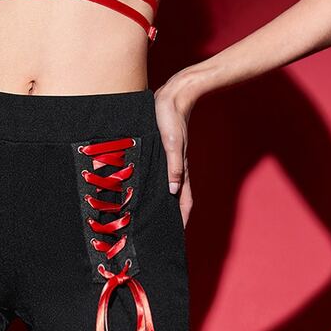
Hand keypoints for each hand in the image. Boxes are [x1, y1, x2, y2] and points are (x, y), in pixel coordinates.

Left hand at [153, 74, 198, 228]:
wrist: (175, 93)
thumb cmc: (173, 117)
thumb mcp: (172, 143)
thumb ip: (173, 167)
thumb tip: (173, 191)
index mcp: (180, 170)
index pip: (184, 202)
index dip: (181, 220)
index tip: (175, 237)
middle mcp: (176, 169)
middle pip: (176, 200)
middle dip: (170, 217)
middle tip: (160, 232)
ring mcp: (170, 161)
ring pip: (167, 189)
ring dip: (161, 203)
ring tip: (150, 217)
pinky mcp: (163, 152)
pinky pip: (160, 175)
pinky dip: (155, 186)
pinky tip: (146, 190)